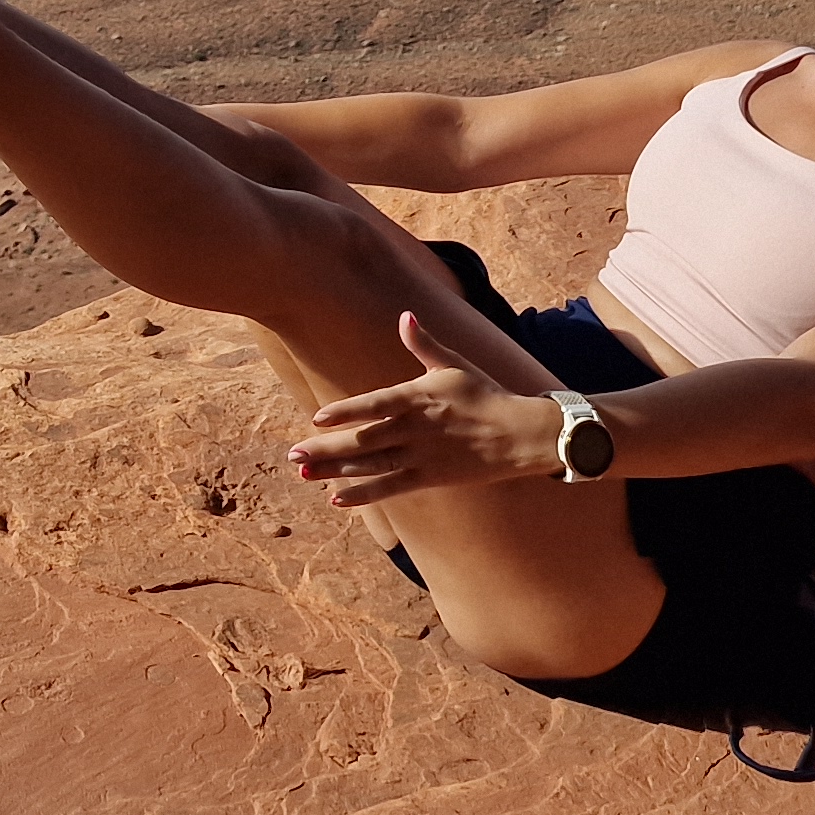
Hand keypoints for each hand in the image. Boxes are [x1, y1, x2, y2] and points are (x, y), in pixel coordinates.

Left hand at [290, 311, 571, 507]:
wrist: (522, 434)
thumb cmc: (485, 393)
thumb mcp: (453, 364)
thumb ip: (424, 343)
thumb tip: (405, 316)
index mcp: (418, 397)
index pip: (375, 405)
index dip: (345, 412)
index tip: (316, 418)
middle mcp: (416, 429)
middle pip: (364, 440)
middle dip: (326, 447)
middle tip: (292, 455)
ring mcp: (422, 456)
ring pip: (372, 466)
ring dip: (336, 470)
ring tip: (304, 474)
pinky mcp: (430, 477)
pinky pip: (392, 488)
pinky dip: (365, 494)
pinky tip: (337, 498)